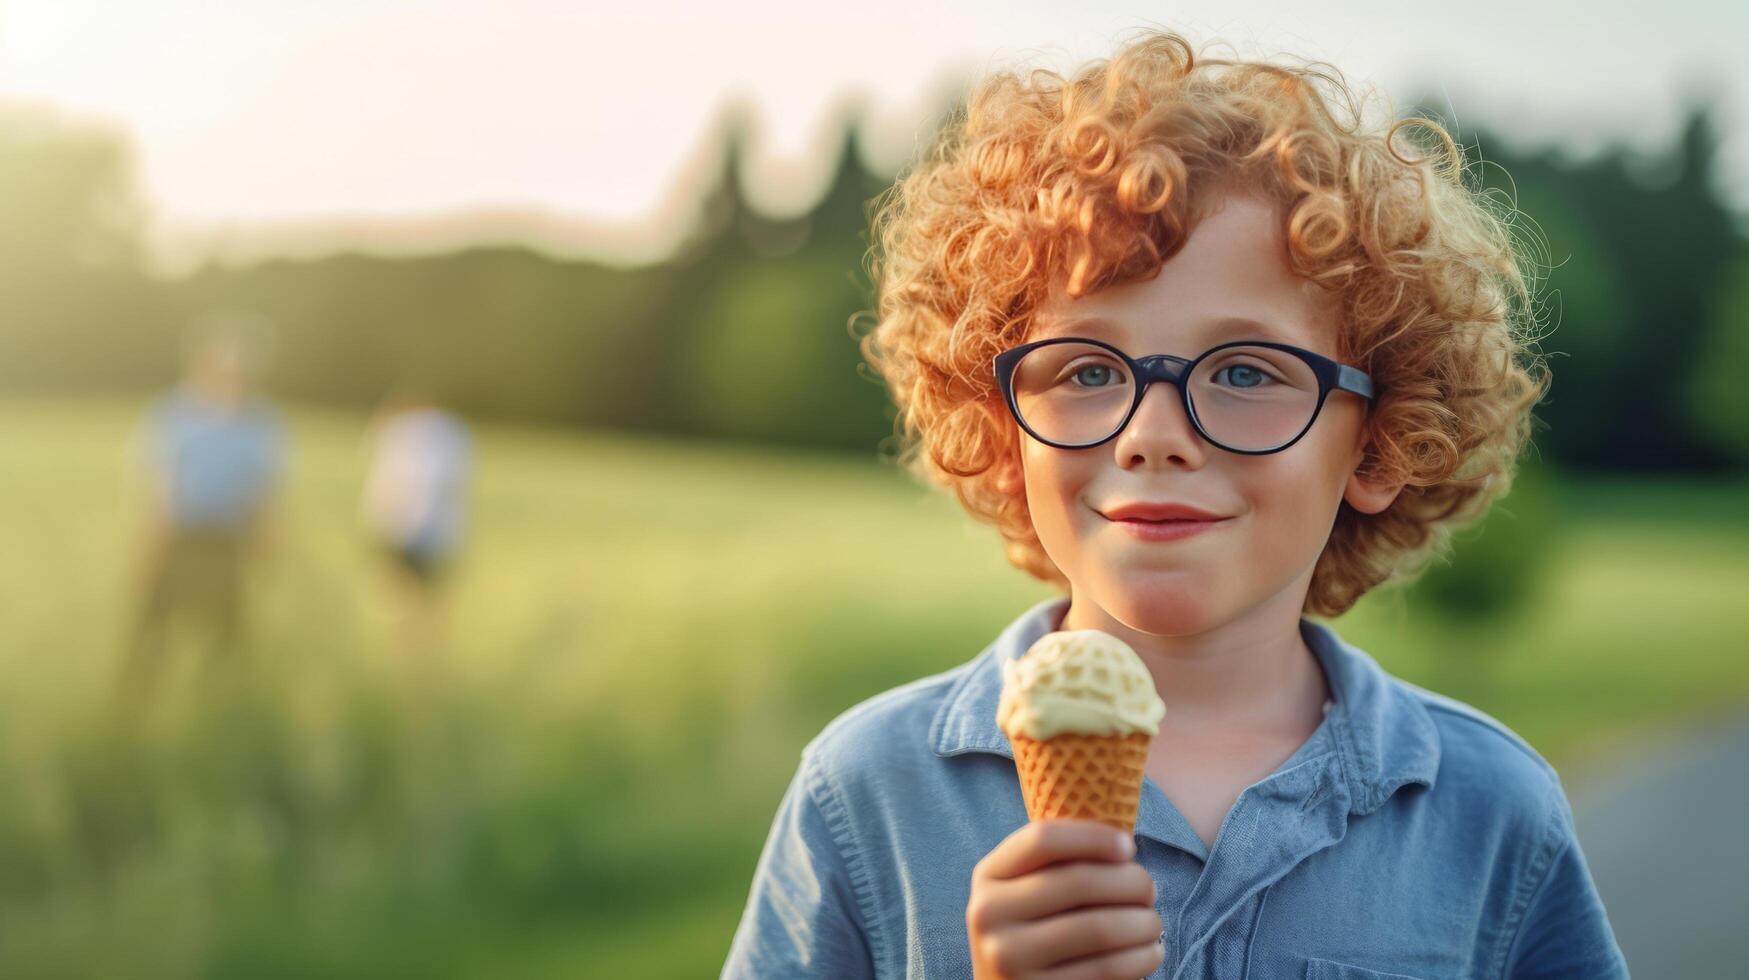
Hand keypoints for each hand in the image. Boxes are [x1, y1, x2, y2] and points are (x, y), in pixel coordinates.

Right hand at [967, 819, 1164, 979]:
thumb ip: (1057, 865)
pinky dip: (1140, 958)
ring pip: (1098, 928)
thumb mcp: (1025, 893)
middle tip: (1150, 890)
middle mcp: (988, 914)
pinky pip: (1105, 969)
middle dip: (1130, 881)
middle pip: (1078, 881)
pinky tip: (1150, 952)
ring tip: (1154, 923)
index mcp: (988, 876)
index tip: (1129, 847)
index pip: (1043, 839)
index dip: (1093, 836)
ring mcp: (1007, 959)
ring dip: (1143, 922)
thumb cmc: (1034, 933)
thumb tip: (1123, 842)